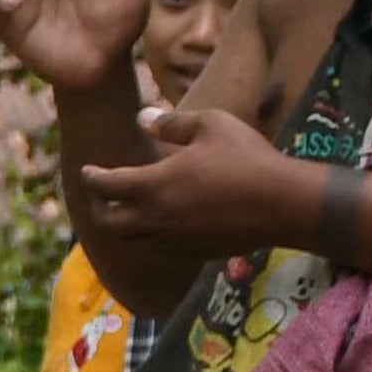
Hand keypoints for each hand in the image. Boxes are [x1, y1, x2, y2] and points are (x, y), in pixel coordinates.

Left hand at [70, 86, 325, 274]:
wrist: (283, 204)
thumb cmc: (247, 158)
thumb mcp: (211, 125)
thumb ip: (171, 123)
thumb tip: (143, 117)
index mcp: (152, 186)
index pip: (106, 185)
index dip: (91, 177)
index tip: (87, 170)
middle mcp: (155, 218)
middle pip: (108, 222)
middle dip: (98, 208)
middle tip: (100, 196)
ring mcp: (173, 240)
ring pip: (131, 240)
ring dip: (122, 226)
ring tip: (124, 212)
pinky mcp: (193, 253)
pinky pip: (159, 249)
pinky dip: (149, 238)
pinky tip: (158, 227)